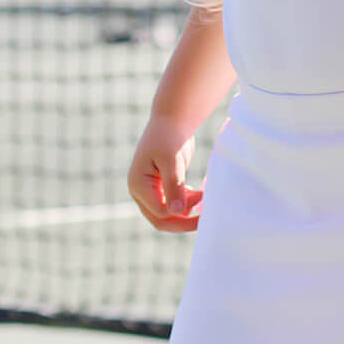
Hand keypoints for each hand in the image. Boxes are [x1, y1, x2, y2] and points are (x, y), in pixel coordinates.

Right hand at [128, 114, 204, 232]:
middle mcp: (140, 191)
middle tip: (205, 219)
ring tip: (202, 206)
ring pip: (165, 216)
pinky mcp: (160, 188)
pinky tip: (196, 196)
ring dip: (184, 216)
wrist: (172, 120)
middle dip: (183, 222)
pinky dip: (184, 207)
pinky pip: (171, 207)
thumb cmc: (170, 136)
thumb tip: (176, 212)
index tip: (201, 194)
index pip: (160, 211)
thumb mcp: (172, 159)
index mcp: (138, 185)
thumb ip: (173, 185)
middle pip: (160, 220)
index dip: (182, 207)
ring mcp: (149, 191)